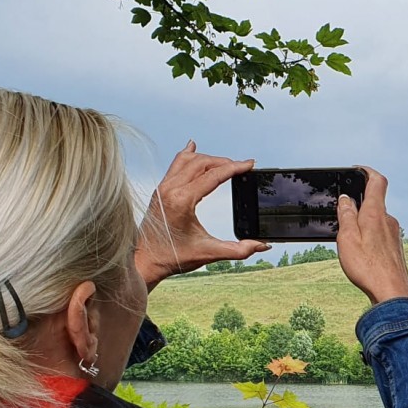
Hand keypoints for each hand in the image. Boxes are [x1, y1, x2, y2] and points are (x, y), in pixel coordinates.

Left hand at [135, 142, 268, 289]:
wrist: (145, 261)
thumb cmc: (173, 257)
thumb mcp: (209, 253)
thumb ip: (239, 250)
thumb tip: (262, 245)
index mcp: (182, 201)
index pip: (213, 175)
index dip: (235, 168)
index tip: (250, 164)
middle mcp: (170, 189)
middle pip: (202, 162)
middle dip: (224, 162)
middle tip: (240, 167)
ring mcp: (163, 188)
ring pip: (187, 159)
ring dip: (208, 158)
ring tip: (224, 163)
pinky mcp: (160, 190)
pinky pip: (175, 164)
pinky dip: (188, 155)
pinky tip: (193, 147)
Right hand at [336, 167, 407, 304]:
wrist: (392, 294)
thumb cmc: (368, 268)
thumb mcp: (347, 238)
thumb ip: (346, 215)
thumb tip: (345, 199)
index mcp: (376, 213)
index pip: (377, 181)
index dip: (367, 171)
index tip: (356, 170)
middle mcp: (389, 220)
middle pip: (374, 202)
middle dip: (358, 204)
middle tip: (342, 214)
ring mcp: (394, 234)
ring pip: (376, 220)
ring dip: (363, 223)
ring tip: (349, 239)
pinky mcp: (395, 248)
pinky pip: (380, 234)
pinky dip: (369, 236)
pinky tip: (362, 252)